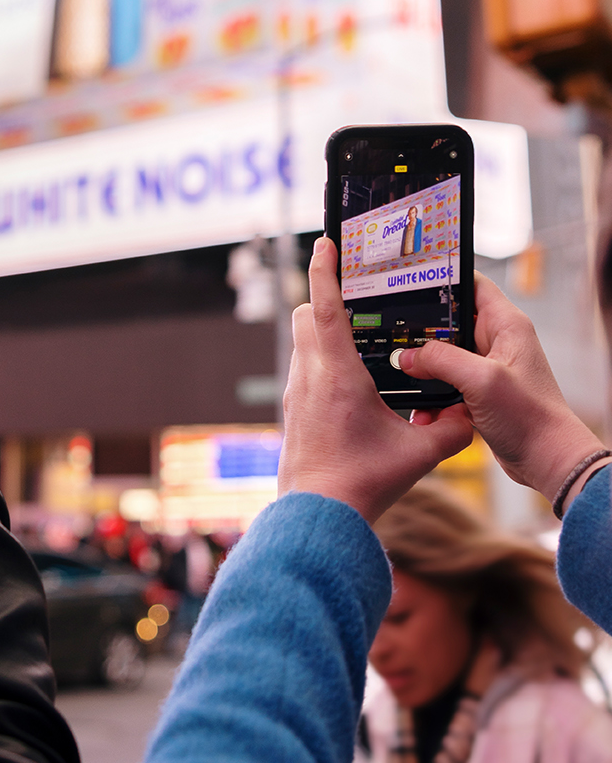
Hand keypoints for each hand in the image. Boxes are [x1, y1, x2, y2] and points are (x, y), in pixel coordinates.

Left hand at [277, 238, 472, 522]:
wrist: (316, 518)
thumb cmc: (362, 483)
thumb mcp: (419, 455)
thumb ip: (451, 430)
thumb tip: (469, 415)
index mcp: (337, 375)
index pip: (324, 307)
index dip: (324, 271)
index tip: (325, 244)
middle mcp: (310, 377)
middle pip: (305, 316)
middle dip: (323, 299)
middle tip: (352, 296)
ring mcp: (296, 395)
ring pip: (301, 343)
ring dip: (322, 332)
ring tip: (355, 339)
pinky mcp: (293, 413)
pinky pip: (303, 371)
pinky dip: (320, 361)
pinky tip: (348, 383)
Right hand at [398, 271, 603, 502]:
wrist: (547, 460)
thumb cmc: (530, 417)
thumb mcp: (480, 380)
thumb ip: (440, 360)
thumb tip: (407, 356)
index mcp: (506, 325)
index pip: (473, 284)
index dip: (444, 279)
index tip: (411, 282)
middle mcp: (498, 341)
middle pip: (452, 322)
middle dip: (424, 332)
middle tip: (396, 337)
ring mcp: (489, 367)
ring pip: (446, 356)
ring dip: (427, 369)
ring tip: (405, 375)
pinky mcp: (482, 392)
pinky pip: (449, 383)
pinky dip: (435, 394)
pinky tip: (423, 408)